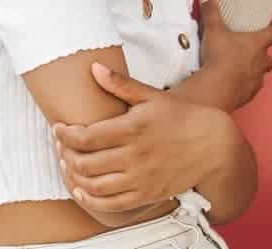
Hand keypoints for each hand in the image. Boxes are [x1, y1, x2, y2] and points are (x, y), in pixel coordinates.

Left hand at [52, 62, 241, 213]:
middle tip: (60, 147)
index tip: (58, 129)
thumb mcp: (151, 96)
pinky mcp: (147, 194)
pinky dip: (91, 199)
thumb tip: (94, 68)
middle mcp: (135, 155)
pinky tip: (82, 190)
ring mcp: (141, 178)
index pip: (85, 136)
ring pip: (95, 185)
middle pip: (85, 162)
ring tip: (67, 166)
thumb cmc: (181, 117)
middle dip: (65, 155)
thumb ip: (120, 84)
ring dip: (74, 177)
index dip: (64, 135)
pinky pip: (112, 204)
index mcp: (132, 128)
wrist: (213, 146)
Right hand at [197, 0, 271, 109]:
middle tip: (251, 47)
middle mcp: (261, 62)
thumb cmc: (220, 58)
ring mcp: (256, 79)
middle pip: (269, 56)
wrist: (217, 87)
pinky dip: (245, 84)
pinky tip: (234, 82)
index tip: (270, 25)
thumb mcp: (213, 30)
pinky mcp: (248, 93)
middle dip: (262, 52)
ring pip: (261, 73)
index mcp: (257, 44)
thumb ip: (211, 12)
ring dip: (254, 69)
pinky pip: (251, 87)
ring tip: (241, 66)